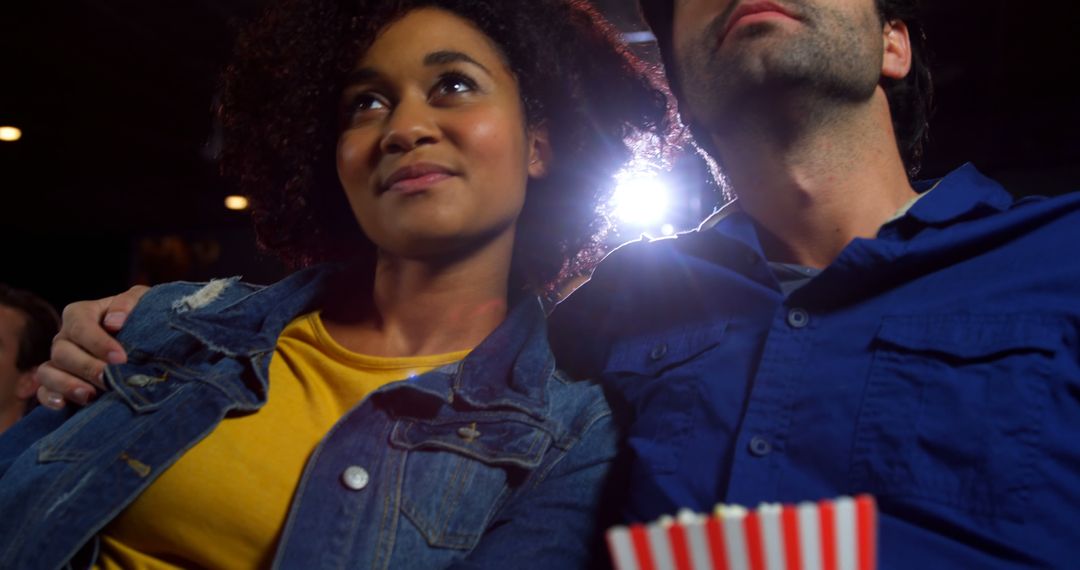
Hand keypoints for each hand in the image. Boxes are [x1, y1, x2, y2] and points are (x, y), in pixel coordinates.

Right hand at [36, 286, 148, 408]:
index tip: (120, 358)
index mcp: (81, 314)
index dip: (98, 343)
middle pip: (62, 352)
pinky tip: (63, 404)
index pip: (81, 326)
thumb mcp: (141, 302)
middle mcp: (65, 337)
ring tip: (89, 395)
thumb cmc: (140, 318)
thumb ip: (128, 303)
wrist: (145, 341)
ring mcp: (59, 361)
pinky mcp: (56, 383)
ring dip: (66, 385)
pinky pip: (43, 391)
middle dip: (87, 367)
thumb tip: (114, 321)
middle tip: (110, 379)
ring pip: (48, 372)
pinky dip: (49, 398)